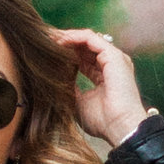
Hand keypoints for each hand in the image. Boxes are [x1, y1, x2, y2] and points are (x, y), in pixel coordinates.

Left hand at [53, 26, 147, 147]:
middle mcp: (110, 65)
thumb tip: (56, 78)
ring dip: (67, 37)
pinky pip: (90, 38)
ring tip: (49, 39)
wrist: (119, 127)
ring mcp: (113, 59)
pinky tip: (59, 41)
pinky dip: (73, 37)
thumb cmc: (102, 121)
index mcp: (104, 77)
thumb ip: (70, 88)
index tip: (47, 55)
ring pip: (87, 39)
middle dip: (64, 43)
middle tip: (44, 42)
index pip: (83, 60)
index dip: (66, 55)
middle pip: (85, 47)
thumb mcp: (79, 102)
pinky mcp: (113, 55)